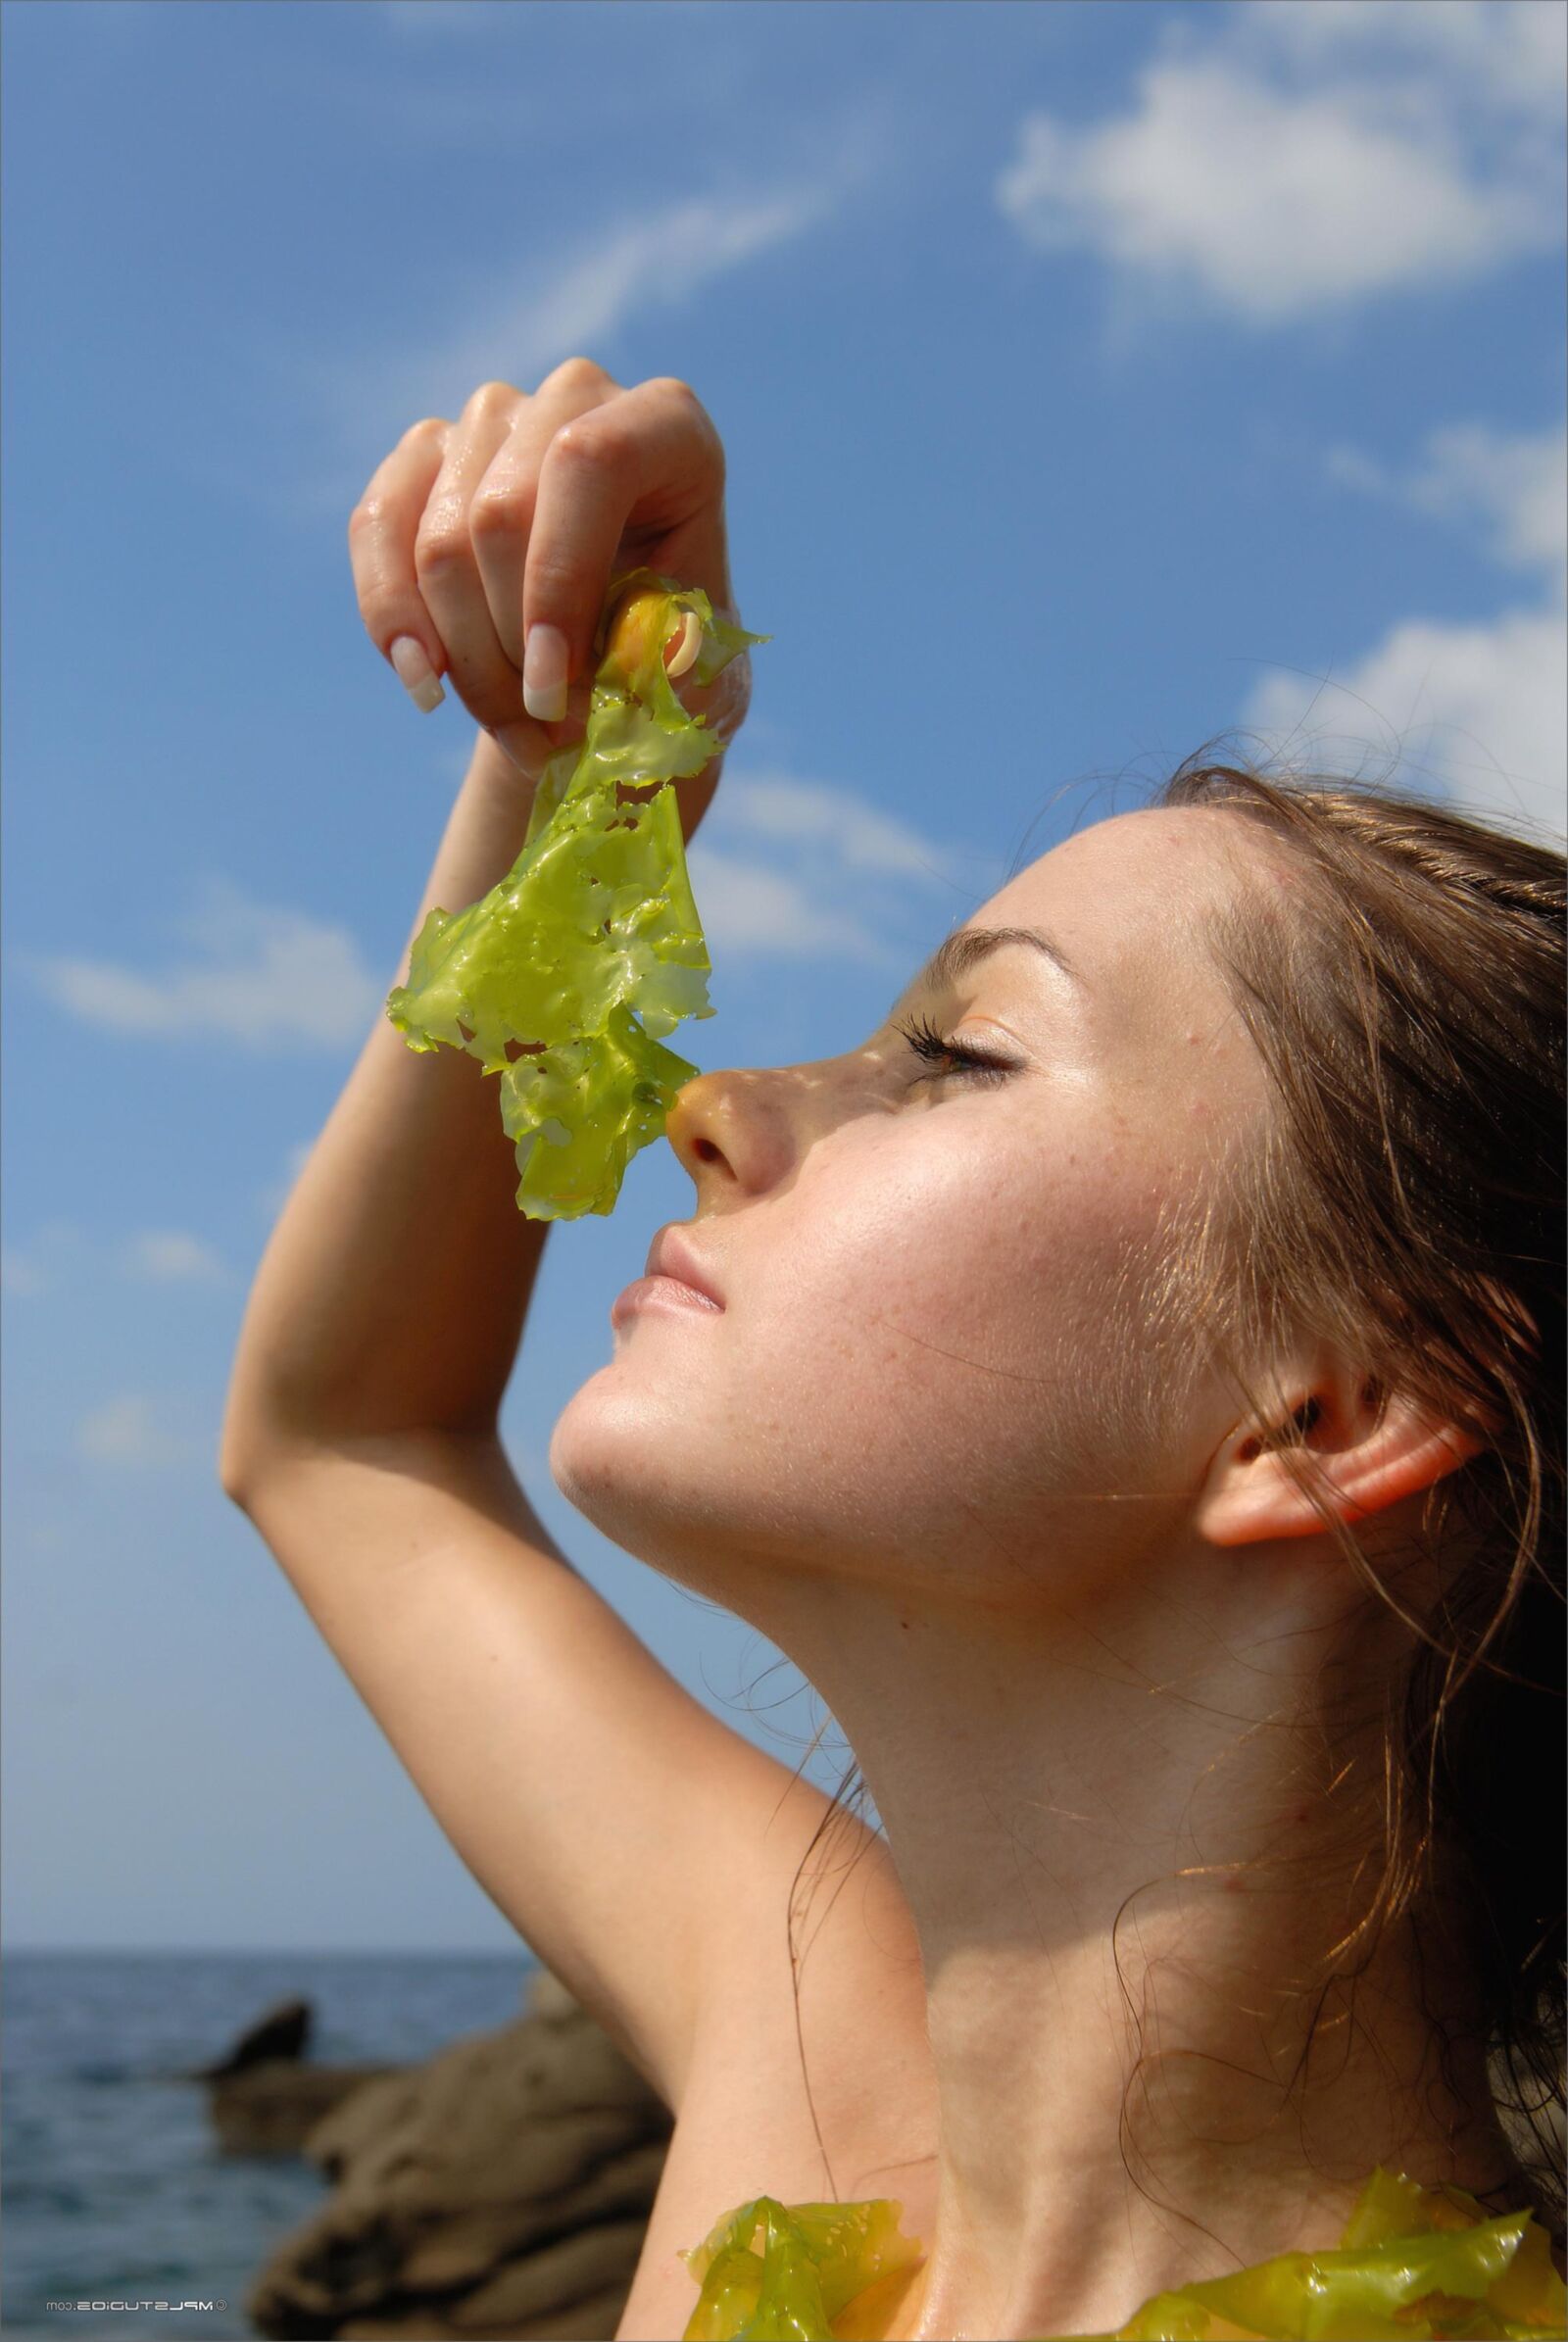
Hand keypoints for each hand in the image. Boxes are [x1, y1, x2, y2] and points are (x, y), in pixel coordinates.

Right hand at [349, 358, 746, 781]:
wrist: (615, 665)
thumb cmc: (667, 662)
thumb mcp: (699, 671)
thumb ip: (681, 661)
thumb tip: (660, 648)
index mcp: (668, 428)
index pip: (590, 464)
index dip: (557, 582)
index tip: (552, 692)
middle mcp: (575, 398)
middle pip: (499, 516)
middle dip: (510, 651)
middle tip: (545, 738)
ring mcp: (491, 421)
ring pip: (439, 544)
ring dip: (467, 663)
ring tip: (518, 734)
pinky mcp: (423, 457)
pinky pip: (375, 532)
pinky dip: (394, 625)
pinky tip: (427, 688)